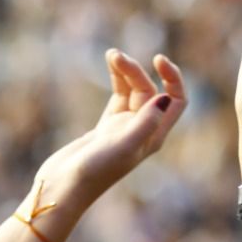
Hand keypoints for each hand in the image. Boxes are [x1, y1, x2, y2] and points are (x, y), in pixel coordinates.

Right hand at [33, 50, 187, 210]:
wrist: (64, 187)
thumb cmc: (94, 171)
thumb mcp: (123, 147)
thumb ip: (145, 122)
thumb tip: (164, 97)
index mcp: (154, 137)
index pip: (176, 101)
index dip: (173, 78)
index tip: (157, 59)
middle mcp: (143, 132)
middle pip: (149, 91)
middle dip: (135, 71)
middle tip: (114, 56)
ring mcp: (124, 129)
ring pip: (133, 91)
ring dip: (126, 71)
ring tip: (111, 55)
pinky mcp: (106, 127)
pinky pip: (119, 96)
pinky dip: (117, 79)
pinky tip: (110, 64)